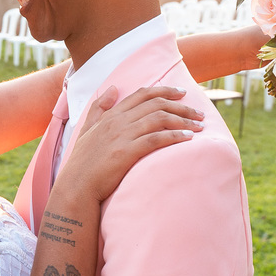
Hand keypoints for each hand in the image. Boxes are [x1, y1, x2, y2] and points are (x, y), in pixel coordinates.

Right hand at [59, 85, 203, 201]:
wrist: (76, 187)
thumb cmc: (82, 163)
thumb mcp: (86, 130)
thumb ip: (99, 108)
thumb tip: (112, 88)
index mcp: (110, 115)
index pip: (142, 94)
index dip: (164, 91)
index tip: (182, 93)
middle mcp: (117, 121)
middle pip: (156, 104)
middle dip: (181, 106)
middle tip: (199, 112)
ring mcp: (122, 136)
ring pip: (159, 119)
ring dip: (183, 120)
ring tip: (199, 126)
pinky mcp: (126, 153)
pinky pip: (156, 139)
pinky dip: (175, 136)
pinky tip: (188, 138)